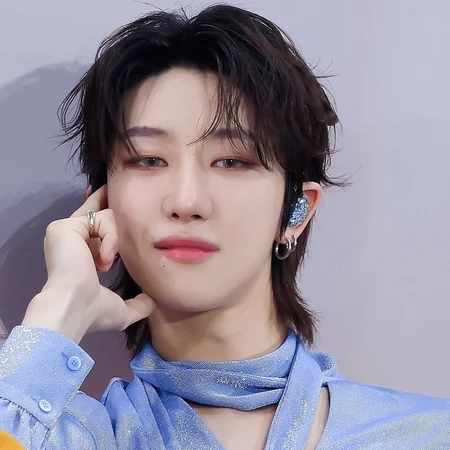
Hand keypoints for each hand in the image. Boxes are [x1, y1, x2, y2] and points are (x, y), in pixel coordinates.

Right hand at [22, 185, 153, 342]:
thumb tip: (153, 303)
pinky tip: (103, 260)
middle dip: (106, 200)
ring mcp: (65, 230)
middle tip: (113, 188)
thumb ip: (139, 304)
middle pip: (94, 210)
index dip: (105, 215)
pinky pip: (102, 220)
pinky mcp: (66, 226)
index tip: (112, 201)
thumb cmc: (93, 312)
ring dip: (114, 241)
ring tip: (106, 265)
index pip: (93, 227)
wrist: (74, 308)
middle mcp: (69, 238)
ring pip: (106, 217)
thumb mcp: (122, 310)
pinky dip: (110, 239)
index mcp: (78, 254)